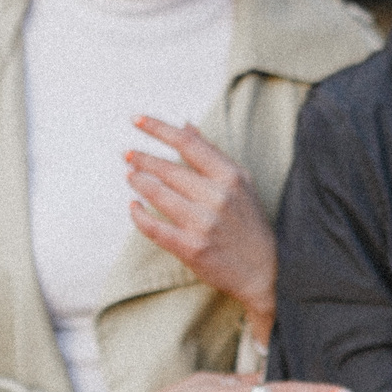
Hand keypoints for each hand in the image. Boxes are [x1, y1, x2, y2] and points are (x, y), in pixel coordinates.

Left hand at [127, 117, 277, 343]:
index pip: (188, 144)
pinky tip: (133, 207)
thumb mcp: (240, 183)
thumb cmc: (249, 224)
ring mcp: (203, 224)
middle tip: (127, 154)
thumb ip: (211, 153)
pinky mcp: (191, 248)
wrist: (265, 271)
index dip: (159, 129)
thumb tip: (186, 125)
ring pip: (158, 195)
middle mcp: (217, 197)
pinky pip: (154, 227)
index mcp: (230, 177)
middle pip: (169, 169)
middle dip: (142, 159)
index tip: (137, 120)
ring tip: (130, 175)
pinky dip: (138, 215)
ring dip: (139, 182)